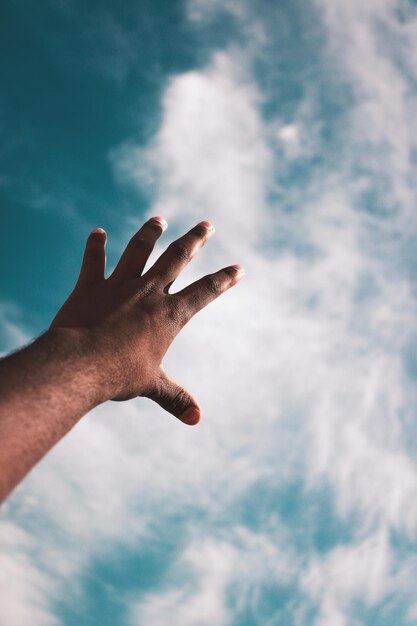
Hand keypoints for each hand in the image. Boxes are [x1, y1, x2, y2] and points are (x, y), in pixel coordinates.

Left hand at [50, 217, 243, 424]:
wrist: (78, 364)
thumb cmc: (118, 375)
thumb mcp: (152, 385)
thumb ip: (175, 398)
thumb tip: (197, 420)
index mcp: (168, 316)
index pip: (204, 292)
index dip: (224, 280)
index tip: (239, 268)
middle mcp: (147, 293)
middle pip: (176, 258)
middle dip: (194, 240)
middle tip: (207, 224)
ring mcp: (118, 287)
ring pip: (138, 250)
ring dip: (150, 233)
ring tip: (159, 219)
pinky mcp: (90, 287)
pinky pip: (94, 261)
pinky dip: (96, 246)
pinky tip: (98, 233)